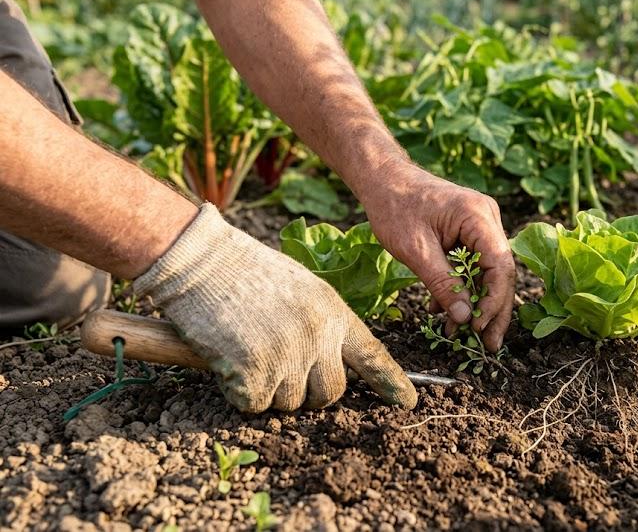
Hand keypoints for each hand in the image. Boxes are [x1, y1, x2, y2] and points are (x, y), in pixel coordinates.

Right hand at [133, 205, 416, 412]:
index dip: (391, 382)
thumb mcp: (302, 289)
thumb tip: (329, 363)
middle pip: (330, 394)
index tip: (407, 401)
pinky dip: (239, 391)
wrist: (202, 261)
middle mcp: (318, 336)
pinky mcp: (253, 372)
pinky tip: (229, 359)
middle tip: (282, 370)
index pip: (372, 355)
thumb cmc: (247, 271)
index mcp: (334, 313)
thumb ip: (321, 323)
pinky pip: (253, 405)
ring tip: (249, 351)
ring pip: (289, 403)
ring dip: (269, 390)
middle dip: (309, 393)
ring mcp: (287, 356)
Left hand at [360, 160, 515, 351]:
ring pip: (489, 272)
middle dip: (493, 310)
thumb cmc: (395, 207)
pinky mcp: (470, 232)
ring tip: (465, 337)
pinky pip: (475, 265)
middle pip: (501, 272)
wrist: (383, 180)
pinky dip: (464, 289)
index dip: (494, 301)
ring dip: (477, 304)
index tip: (478, 327)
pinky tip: (450, 314)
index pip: (501, 265)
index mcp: (478, 216)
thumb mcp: (415, 251)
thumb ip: (442, 283)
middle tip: (488, 345)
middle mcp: (487, 218)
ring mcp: (481, 225)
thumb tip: (464, 318)